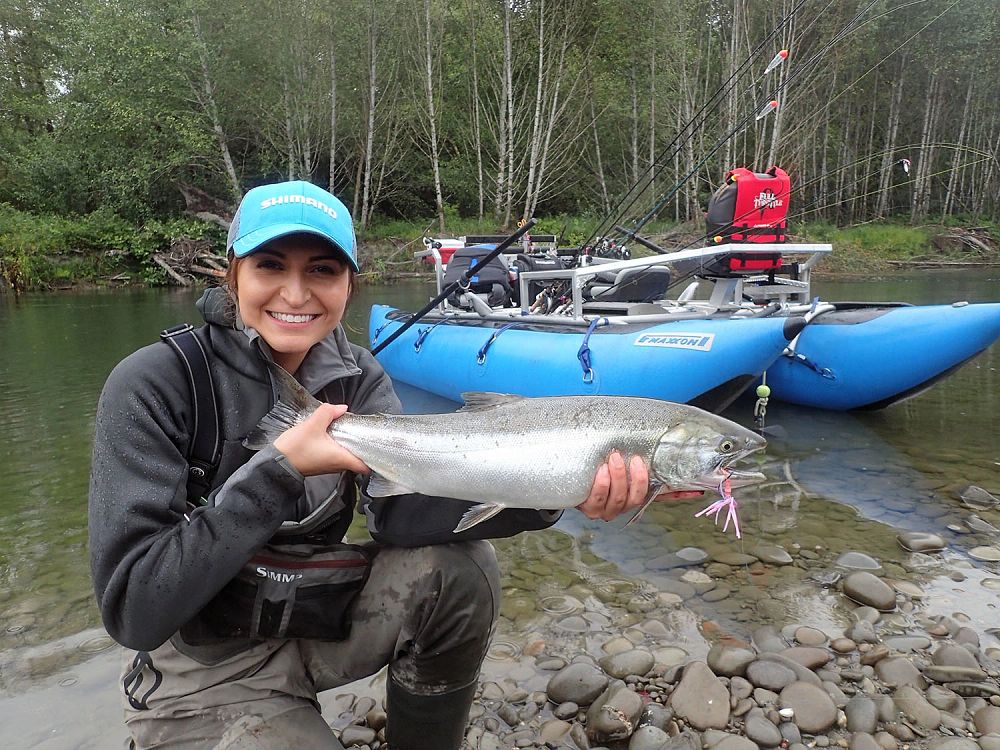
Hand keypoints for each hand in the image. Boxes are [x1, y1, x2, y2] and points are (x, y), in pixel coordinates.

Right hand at [273, 403, 369, 476]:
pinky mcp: (320, 463)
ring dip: (348, 444)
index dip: (374, 458)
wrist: (275, 464)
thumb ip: (328, 413)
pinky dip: (338, 445)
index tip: (376, 445)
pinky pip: (335, 454)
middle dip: (360, 445)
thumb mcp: (312, 425)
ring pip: (345, 455)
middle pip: (357, 458)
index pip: (366, 466)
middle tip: (362, 430)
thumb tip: (341, 408)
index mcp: (341, 459)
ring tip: (348, 429)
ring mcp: (329, 466)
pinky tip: (333, 433)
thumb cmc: (295, 449)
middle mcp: (337, 465)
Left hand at [577, 452, 703, 521]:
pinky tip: (601, 470)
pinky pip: (597, 498)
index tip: (695, 490)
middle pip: (636, 499)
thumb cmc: (597, 467)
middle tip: (634, 459)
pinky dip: (601, 484)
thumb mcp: (618, 461)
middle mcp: (622, 506)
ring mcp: (605, 509)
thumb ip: (638, 456)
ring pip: (618, 500)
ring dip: (618, 478)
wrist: (569, 477)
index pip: (662, 497)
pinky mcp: (588, 507)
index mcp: (634, 495)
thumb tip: (664, 445)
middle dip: (636, 479)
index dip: (679, 495)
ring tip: (614, 458)